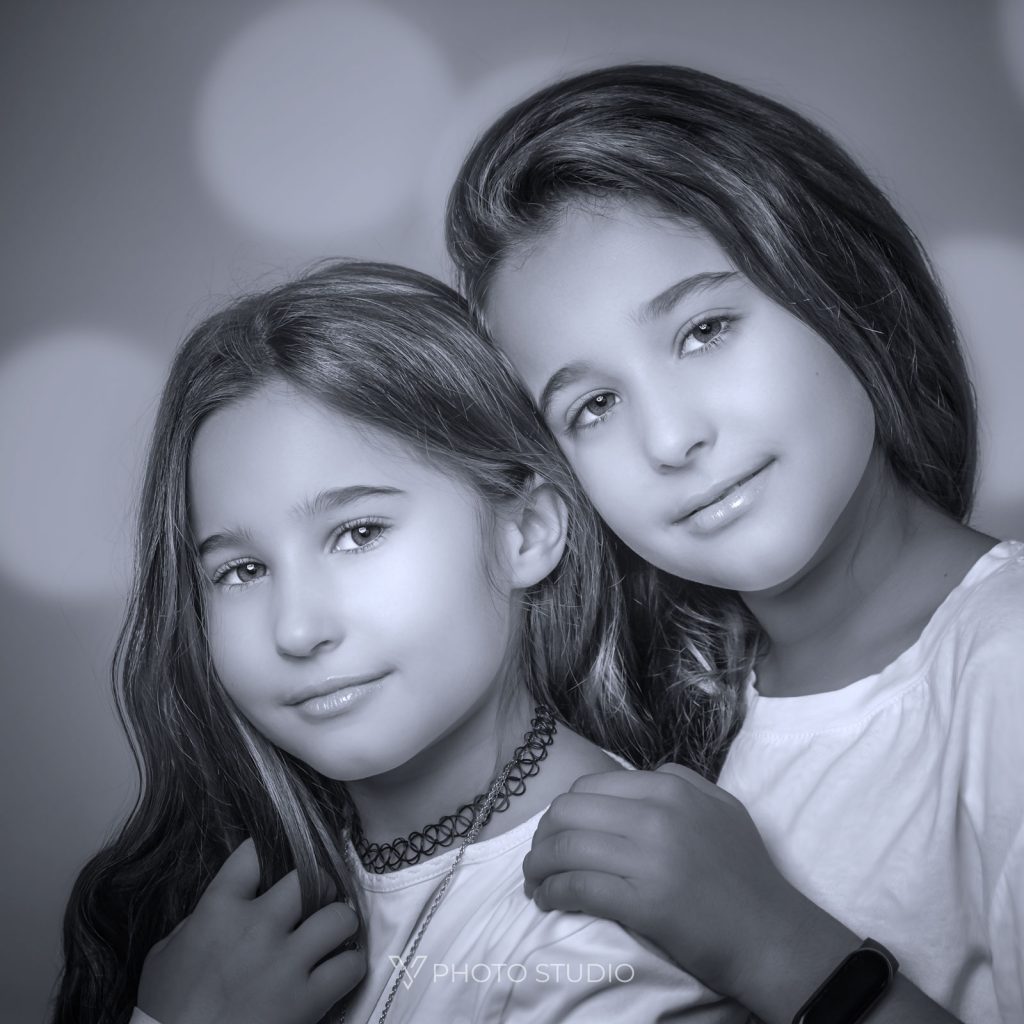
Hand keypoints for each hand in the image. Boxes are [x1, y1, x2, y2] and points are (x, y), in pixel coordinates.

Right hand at [138, 838, 364, 1023]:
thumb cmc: (166, 1011)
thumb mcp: (164, 956)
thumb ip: (195, 923)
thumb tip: (221, 908)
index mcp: (218, 910)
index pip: (251, 855)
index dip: (265, 853)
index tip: (272, 863)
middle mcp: (258, 926)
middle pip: (310, 878)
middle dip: (319, 886)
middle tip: (316, 900)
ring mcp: (286, 962)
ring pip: (339, 917)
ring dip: (339, 923)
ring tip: (333, 934)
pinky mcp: (308, 998)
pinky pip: (350, 965)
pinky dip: (350, 965)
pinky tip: (338, 970)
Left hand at [522, 764, 807, 1005]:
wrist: (772, 935)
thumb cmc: (747, 873)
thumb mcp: (721, 806)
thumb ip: (680, 781)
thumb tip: (641, 776)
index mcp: (670, 787)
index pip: (590, 786)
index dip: (565, 810)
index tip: (558, 831)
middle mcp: (656, 814)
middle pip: (569, 811)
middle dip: (544, 835)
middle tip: (540, 856)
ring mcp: (647, 857)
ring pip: (564, 847)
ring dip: (538, 865)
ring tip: (535, 880)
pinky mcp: (641, 901)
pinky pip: (576, 886)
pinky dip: (552, 891)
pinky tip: (548, 899)